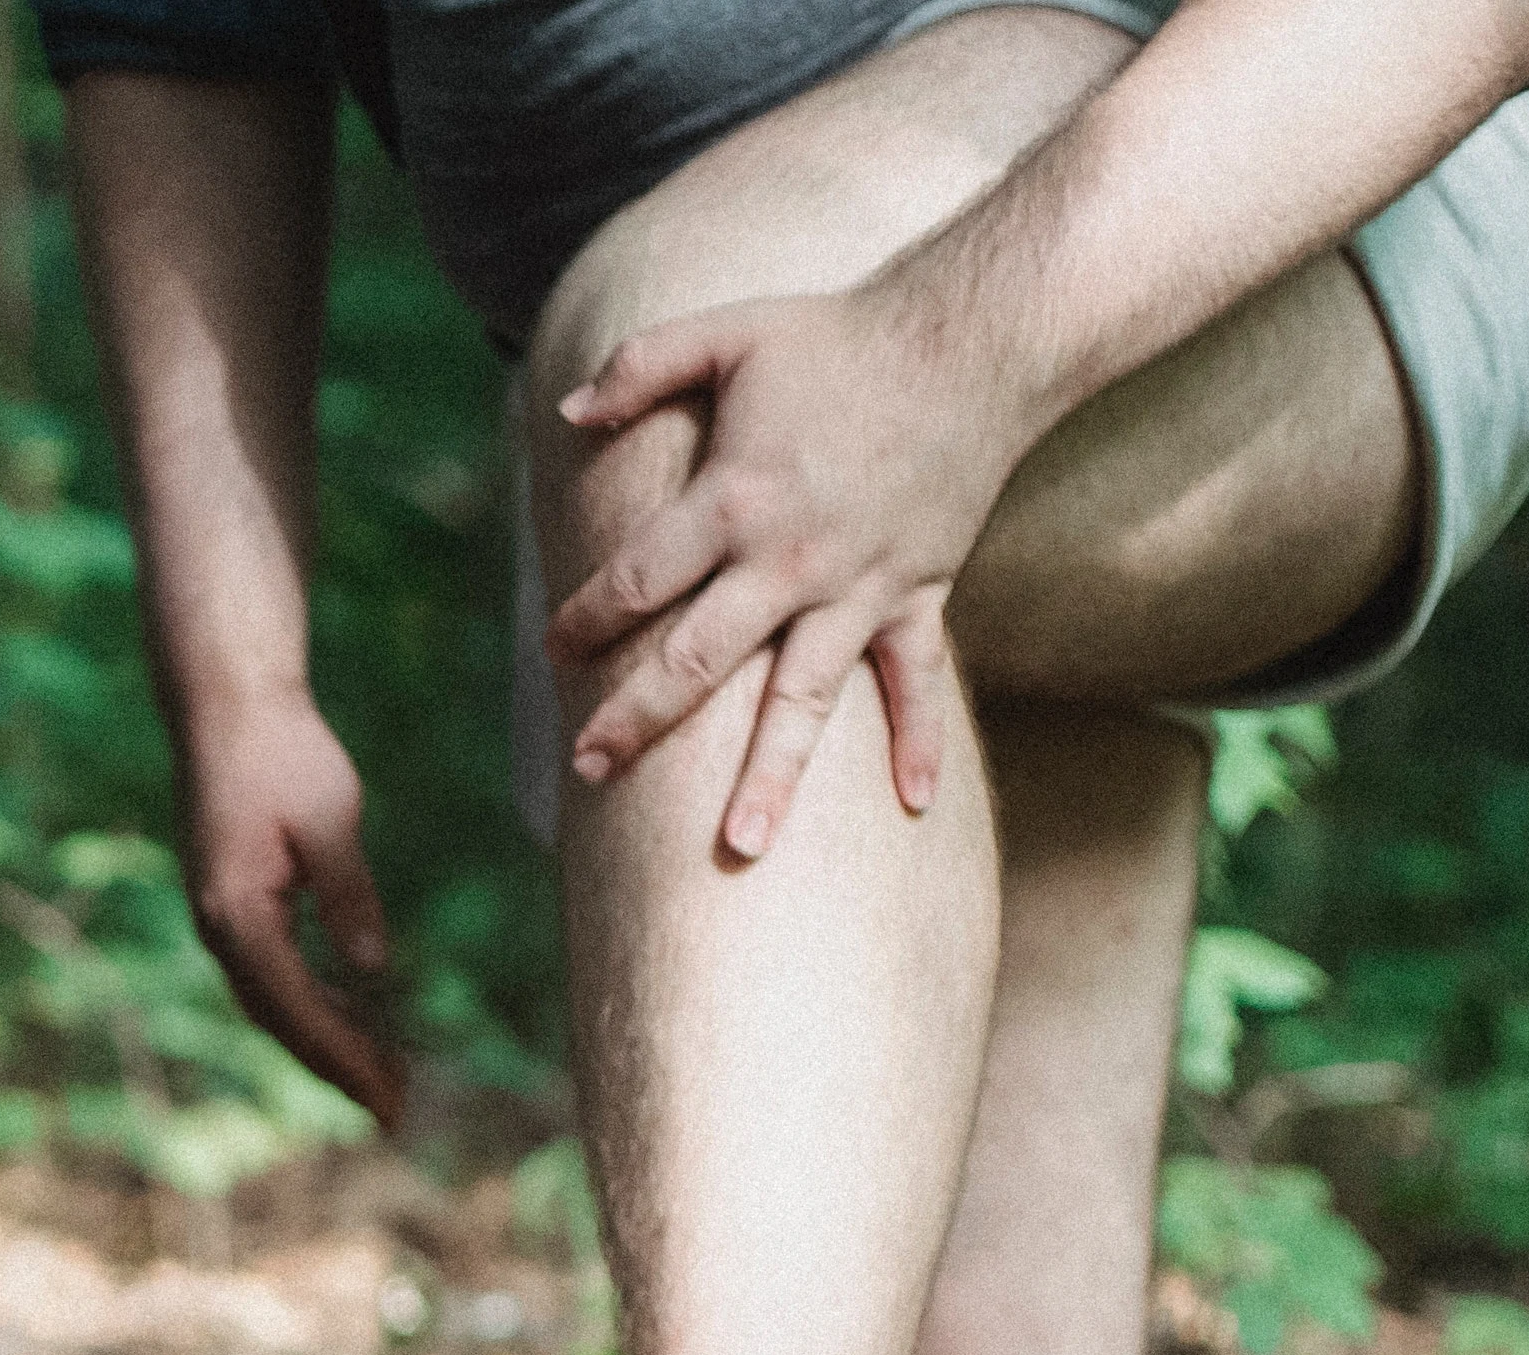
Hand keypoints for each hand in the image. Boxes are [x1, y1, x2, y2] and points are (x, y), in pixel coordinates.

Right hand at [174, 699, 402, 1118]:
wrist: (224, 706)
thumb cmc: (280, 753)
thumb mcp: (330, 819)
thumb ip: (348, 895)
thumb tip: (372, 968)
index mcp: (239, 916)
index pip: (299, 1011)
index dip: (346, 1061)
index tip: (390, 1099)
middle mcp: (219, 929)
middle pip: (282, 1022)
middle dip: (338, 1067)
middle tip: (397, 1108)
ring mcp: (220, 918)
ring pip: (274, 1003)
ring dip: (325, 1040)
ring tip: (383, 1071)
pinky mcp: (232, 903)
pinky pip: (272, 973)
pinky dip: (311, 1004)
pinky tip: (351, 1012)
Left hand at [543, 279, 1039, 856]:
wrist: (973, 341)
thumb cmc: (839, 336)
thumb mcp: (728, 332)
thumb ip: (640, 366)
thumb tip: (568, 411)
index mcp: (733, 501)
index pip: (638, 579)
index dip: (587, 617)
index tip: (555, 649)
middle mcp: (790, 561)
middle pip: (698, 661)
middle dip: (637, 719)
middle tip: (588, 771)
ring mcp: (858, 588)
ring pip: (804, 700)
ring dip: (770, 775)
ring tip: (738, 847)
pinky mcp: (918, 594)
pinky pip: (917, 681)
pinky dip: (921, 741)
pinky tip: (914, 805)